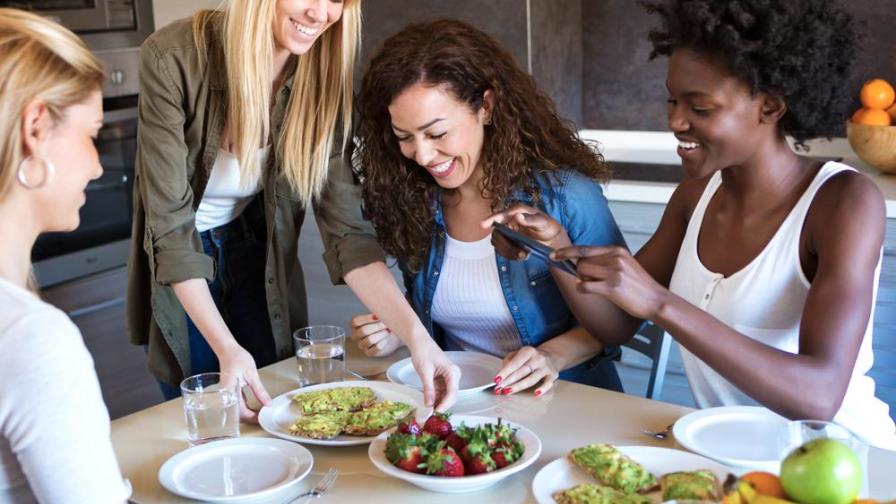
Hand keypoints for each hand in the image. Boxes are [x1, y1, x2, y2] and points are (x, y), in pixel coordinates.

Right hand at [217, 344, 271, 422]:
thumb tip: (267, 403)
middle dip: (250, 417)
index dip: (252, 417)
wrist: (228, 350)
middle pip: (237, 413)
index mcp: (230, 391)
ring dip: (248, 413)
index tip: (262, 417)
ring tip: (260, 413)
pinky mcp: (230, 391)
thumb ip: (259, 391)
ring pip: (237, 409)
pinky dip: (246, 406)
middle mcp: (227, 395)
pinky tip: (254, 406)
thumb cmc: (237, 358)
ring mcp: (228, 393)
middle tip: (262, 417)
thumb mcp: (252, 375)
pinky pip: (237, 403)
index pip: (240, 411)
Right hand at [349, 314, 402, 356]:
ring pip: (370, 340)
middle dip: (377, 326)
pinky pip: (375, 348)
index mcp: (355, 324)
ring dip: (382, 334)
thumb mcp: (379, 316)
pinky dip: (383, 343)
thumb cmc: (383, 324)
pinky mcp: (368, 352)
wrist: (391, 335)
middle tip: (387, 323)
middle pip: (363, 331)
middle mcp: (356, 335)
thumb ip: (378, 312)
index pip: (355, 321)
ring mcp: (361, 345)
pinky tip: (386, 339)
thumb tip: (382, 309)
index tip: (378, 316)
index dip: (367, 319)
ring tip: (388, 331)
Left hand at [407, 338, 459, 410]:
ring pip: (446, 395)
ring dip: (438, 402)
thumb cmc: (423, 352)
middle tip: (430, 413)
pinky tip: (428, 401)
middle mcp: (454, 376)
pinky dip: (435, 397)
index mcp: (453, 372)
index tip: (435, 412)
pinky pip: (441, 391)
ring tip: (428, 409)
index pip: (452, 393)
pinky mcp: (442, 379)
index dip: (444, 405)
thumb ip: (428, 389)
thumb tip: (429, 404)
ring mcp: (449, 378)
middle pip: (451, 396)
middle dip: (442, 405)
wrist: (420, 342)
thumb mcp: (425, 372)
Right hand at [482, 203, 570, 259]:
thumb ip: (530, 219)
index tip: (482, 225)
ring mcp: (507, 232)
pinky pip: (501, 250)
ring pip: (497, 242)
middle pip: (497, 232)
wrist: (551, 239)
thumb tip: (517, 216)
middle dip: (505, 245)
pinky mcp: (507, 242)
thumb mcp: (542, 222)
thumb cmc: (547, 226)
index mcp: (516, 211)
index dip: (491, 219)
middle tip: (519, 253)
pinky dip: (509, 255)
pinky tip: (521, 256)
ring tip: (523, 255)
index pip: (501, 215)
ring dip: (508, 251)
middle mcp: (508, 220)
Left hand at [493, 346, 558, 396]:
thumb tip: (502, 373)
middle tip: (499, 388)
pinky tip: (536, 393)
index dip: (505, 372)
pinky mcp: (553, 375)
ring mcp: (546, 367)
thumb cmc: (531, 357)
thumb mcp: (520, 353)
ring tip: (508, 391)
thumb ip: (510, 360)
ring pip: (531, 379)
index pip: (515, 363)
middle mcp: (538, 358)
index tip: (497, 380)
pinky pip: (548, 383)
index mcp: (528, 351)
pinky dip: (542, 389)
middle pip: (521, 372)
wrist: (552, 355)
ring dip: (518, 386)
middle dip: (509, 381)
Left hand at [553, 245, 667, 319]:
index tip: (554, 255)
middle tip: (592, 280)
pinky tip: (591, 291)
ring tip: (597, 286)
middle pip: (581, 261)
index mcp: (616, 250)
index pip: (585, 248)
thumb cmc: (638, 285)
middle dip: (580, 272)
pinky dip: (582, 289)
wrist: (655, 300)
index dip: (567, 252)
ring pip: (581, 272)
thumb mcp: (624, 265)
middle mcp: (614, 258)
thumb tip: (580, 264)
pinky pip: (584, 286)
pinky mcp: (611, 288)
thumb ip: (604, 261)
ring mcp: (613, 272)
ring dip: (583, 280)